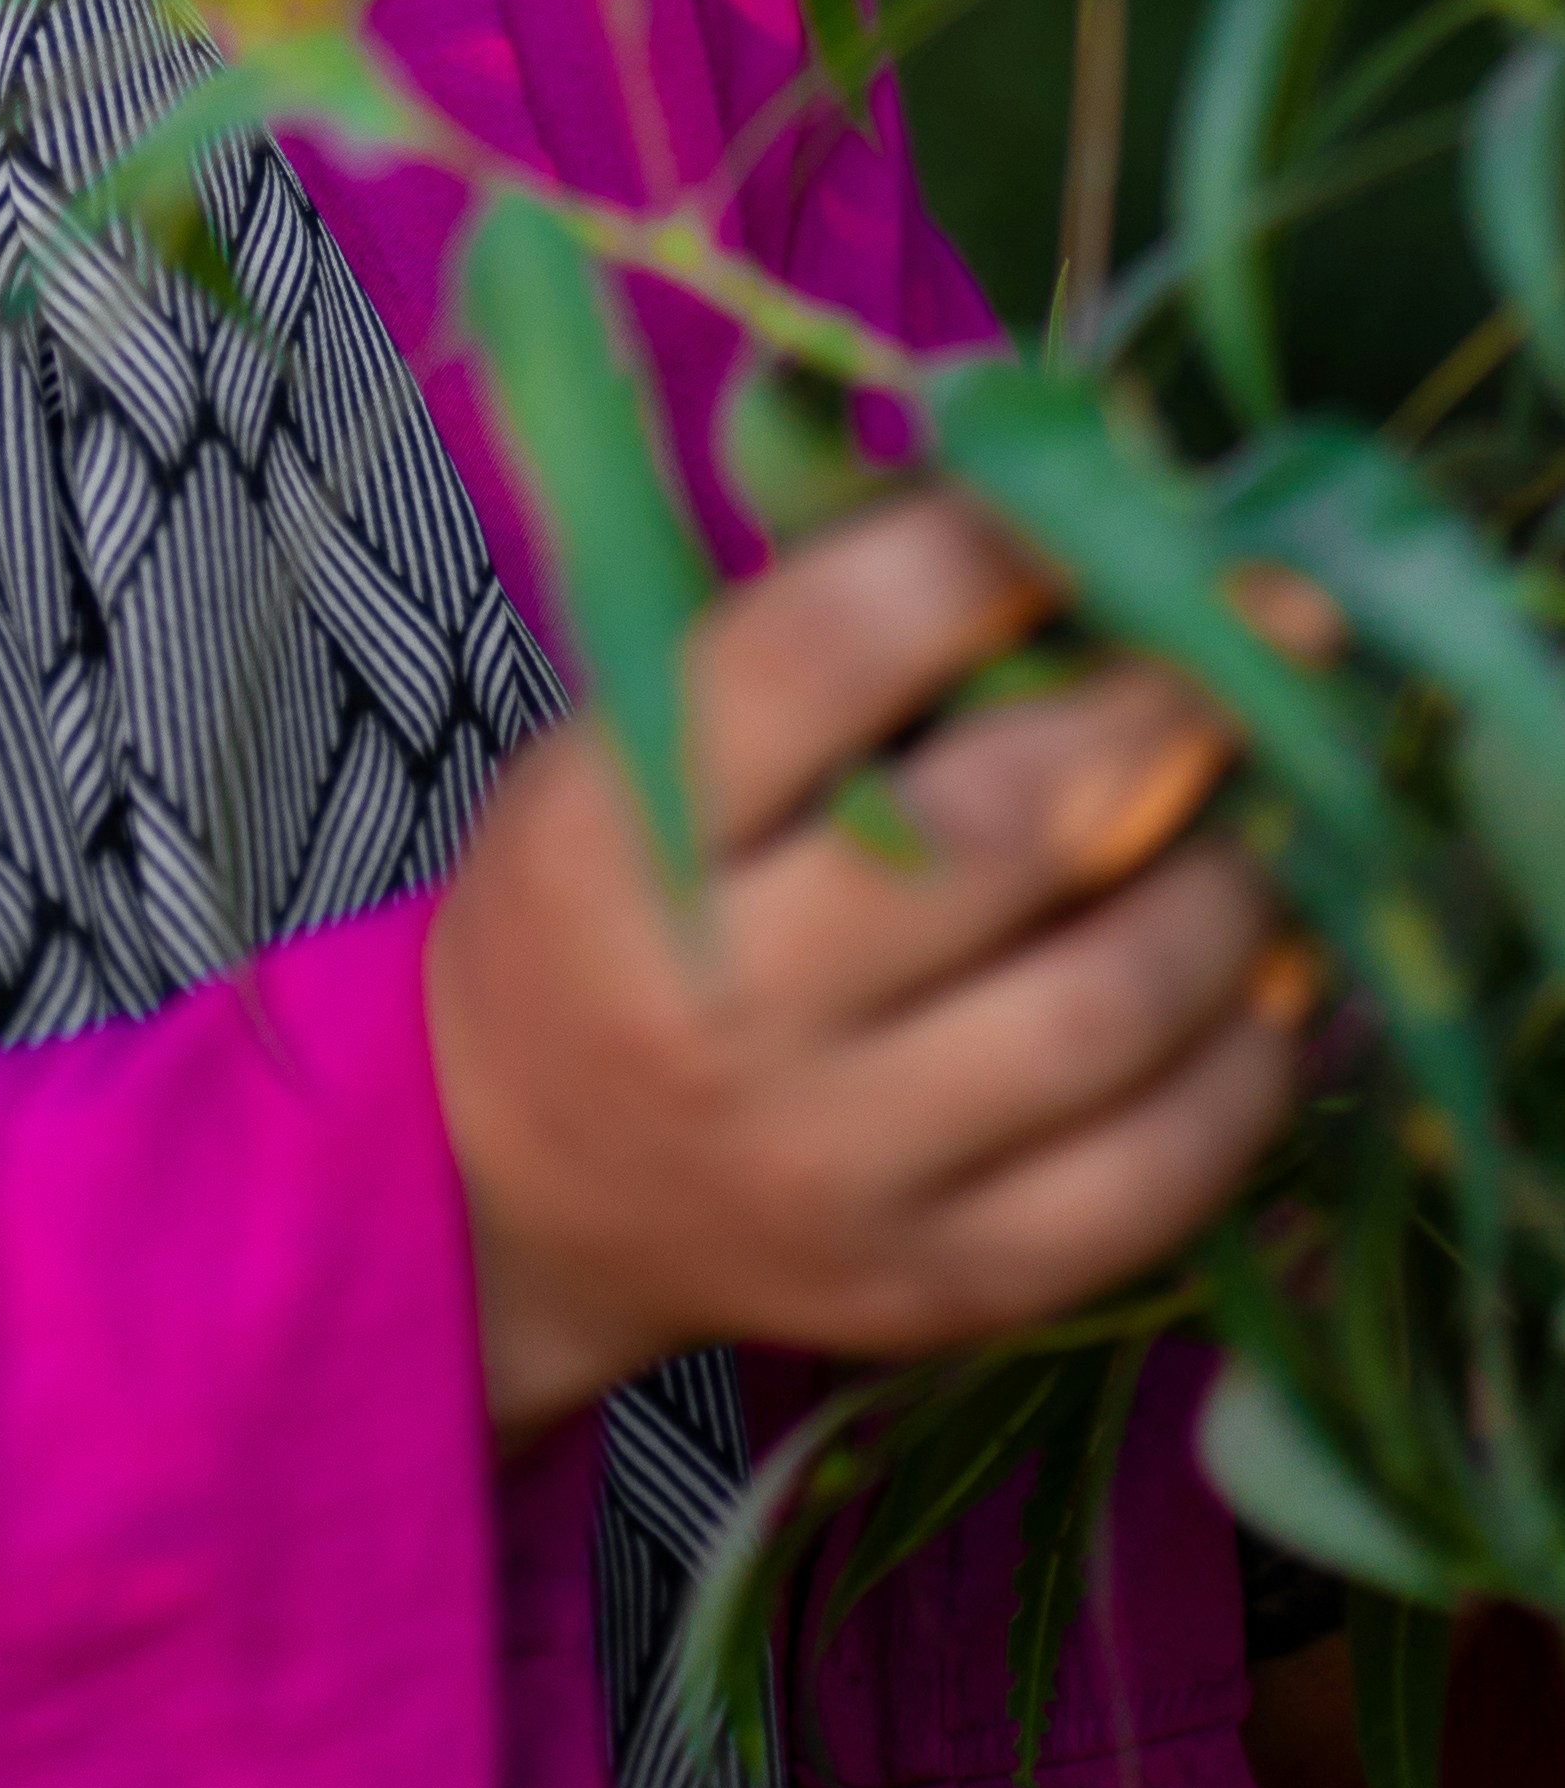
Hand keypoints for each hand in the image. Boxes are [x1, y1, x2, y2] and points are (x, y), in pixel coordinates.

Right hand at [423, 488, 1313, 1443]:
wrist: (516, 1180)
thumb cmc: (601, 896)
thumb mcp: (624, 738)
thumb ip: (809, 640)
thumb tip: (1053, 514)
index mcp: (624, 835)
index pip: (820, 661)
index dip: (979, 559)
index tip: (1091, 498)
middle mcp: (730, 1009)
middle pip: (1000, 836)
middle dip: (1164, 710)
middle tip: (1264, 636)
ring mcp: (843, 1168)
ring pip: (1108, 1011)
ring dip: (1231, 891)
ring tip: (1271, 820)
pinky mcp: (940, 1289)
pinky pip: (1154, 1181)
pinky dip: (1246, 1062)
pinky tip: (1264, 983)